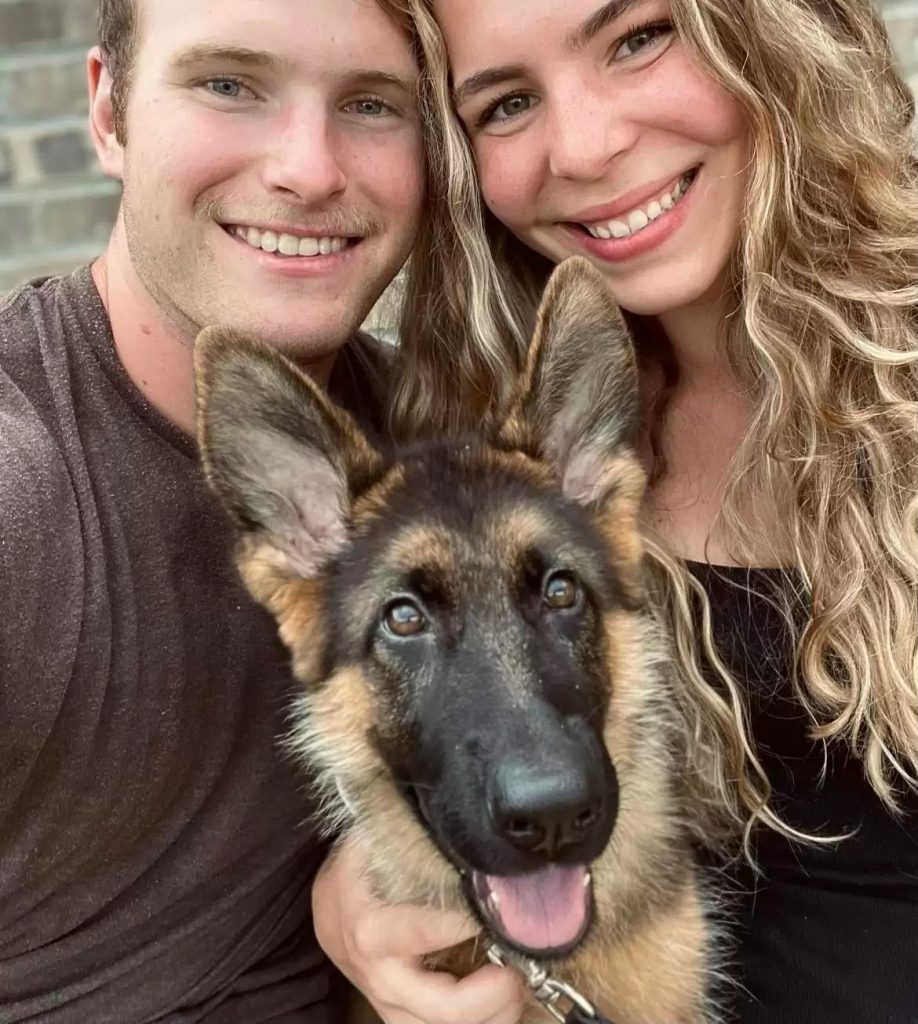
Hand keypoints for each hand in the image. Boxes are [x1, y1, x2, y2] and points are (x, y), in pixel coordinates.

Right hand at [313, 835, 526, 1023]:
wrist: (327, 910)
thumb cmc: (355, 873)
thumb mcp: (369, 845)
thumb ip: (407, 834)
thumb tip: (449, 817)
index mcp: (374, 929)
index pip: (426, 933)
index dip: (467, 925)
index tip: (499, 909)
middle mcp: (383, 976)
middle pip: (444, 1007)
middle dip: (491, 995)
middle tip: (518, 969)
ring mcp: (392, 1003)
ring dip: (492, 1015)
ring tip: (519, 984)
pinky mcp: (402, 1016)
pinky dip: (479, 1020)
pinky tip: (501, 999)